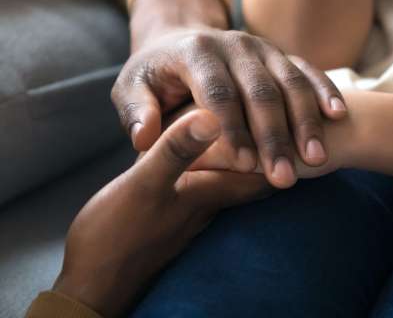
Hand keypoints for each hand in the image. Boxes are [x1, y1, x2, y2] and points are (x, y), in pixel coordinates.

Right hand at [53, 110, 271, 316]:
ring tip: (247, 130)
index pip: (262, 175)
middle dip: (266, 152)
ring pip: (231, 181)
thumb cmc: (116, 234)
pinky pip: (207, 185)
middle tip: (276, 124)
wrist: (93, 281)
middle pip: (253, 178)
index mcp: (209, 193)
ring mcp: (192, 212)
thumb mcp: (144, 185)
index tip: (292, 128)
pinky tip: (205, 155)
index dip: (281, 152)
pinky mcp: (175, 215)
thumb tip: (212, 116)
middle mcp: (209, 204)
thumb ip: (176, 151)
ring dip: (241, 157)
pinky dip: (214, 166)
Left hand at [112, 26, 346, 188]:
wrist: (180, 36)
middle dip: (274, 136)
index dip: (232, 129)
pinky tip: (338, 115)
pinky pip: (307, 70)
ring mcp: (261, 47)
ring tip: (317, 159)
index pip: (217, 92)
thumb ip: (137, 112)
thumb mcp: (132, 88)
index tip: (245, 165)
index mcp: (195, 51)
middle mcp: (233, 43)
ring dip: (305, 121)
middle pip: (260, 90)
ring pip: (289, 82)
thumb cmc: (155, 73)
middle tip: (284, 176)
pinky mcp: (279, 53)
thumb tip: (145, 140)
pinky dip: (323, 91)